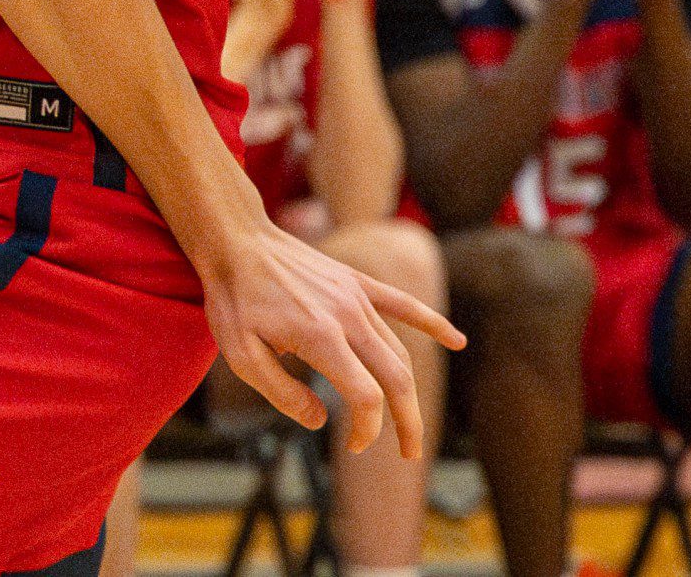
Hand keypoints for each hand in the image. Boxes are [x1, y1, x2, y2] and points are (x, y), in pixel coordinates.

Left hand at [201, 218, 463, 455]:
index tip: (352, 445)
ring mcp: (355, 295)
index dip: (367, 430)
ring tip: (410, 422)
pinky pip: (402, 303)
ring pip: (398, 349)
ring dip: (408, 390)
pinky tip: (457, 340)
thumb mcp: (241, 355)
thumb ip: (282, 394)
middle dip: (407, 421)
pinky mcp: (355, 281)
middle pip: (396, 378)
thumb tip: (321, 421)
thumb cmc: (233, 297)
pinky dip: (432, 322)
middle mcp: (347, 315)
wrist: (235, 237)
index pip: (366, 397)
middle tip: (408, 453)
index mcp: (320, 336)